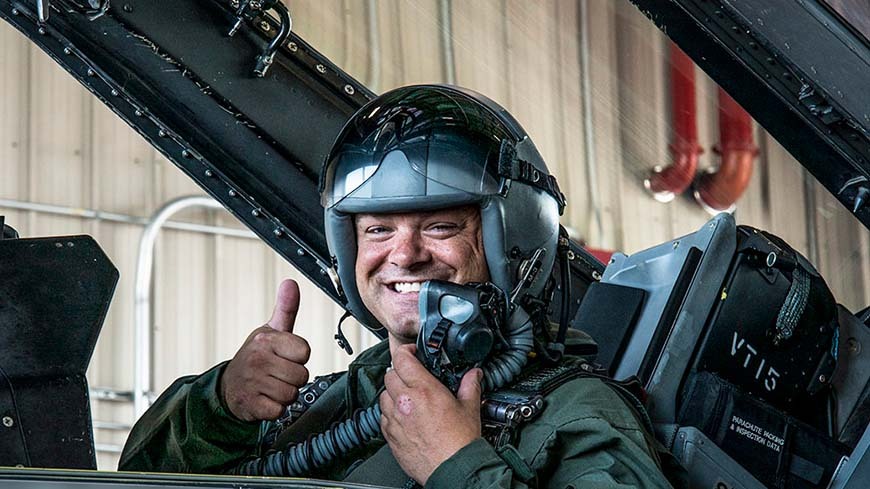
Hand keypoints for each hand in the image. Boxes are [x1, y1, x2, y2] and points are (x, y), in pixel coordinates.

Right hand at [220, 279, 310, 421]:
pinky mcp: (251, 405)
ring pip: (292, 394)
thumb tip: (291, 283)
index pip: (305, 351)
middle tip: (278, 374)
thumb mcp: (269, 332)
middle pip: (302, 376)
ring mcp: (253, 383)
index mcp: (266, 340)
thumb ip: (285, 309)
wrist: (228, 387)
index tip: (286, 356)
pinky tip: (264, 399)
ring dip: (285, 394)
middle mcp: (258, 359)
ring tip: (271, 386)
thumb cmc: (255, 358)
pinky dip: (275, 409)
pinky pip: (279, 410)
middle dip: (293, 378)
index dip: (299, 357)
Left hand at [379, 344, 482, 484]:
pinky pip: (382, 417)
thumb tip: (473, 375)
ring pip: (383, 395)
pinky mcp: (390, 436)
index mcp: (424, 390)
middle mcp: (406, 402)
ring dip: (393, 393)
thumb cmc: (460, 443)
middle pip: (390, 375)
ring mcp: (395, 420)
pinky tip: (403, 417)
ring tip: (407, 397)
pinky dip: (390, 413)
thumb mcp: (470, 407)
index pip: (402, 359)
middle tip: (411, 376)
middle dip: (400, 372)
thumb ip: (470, 385)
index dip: (405, 351)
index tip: (412, 353)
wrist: (454, 469)